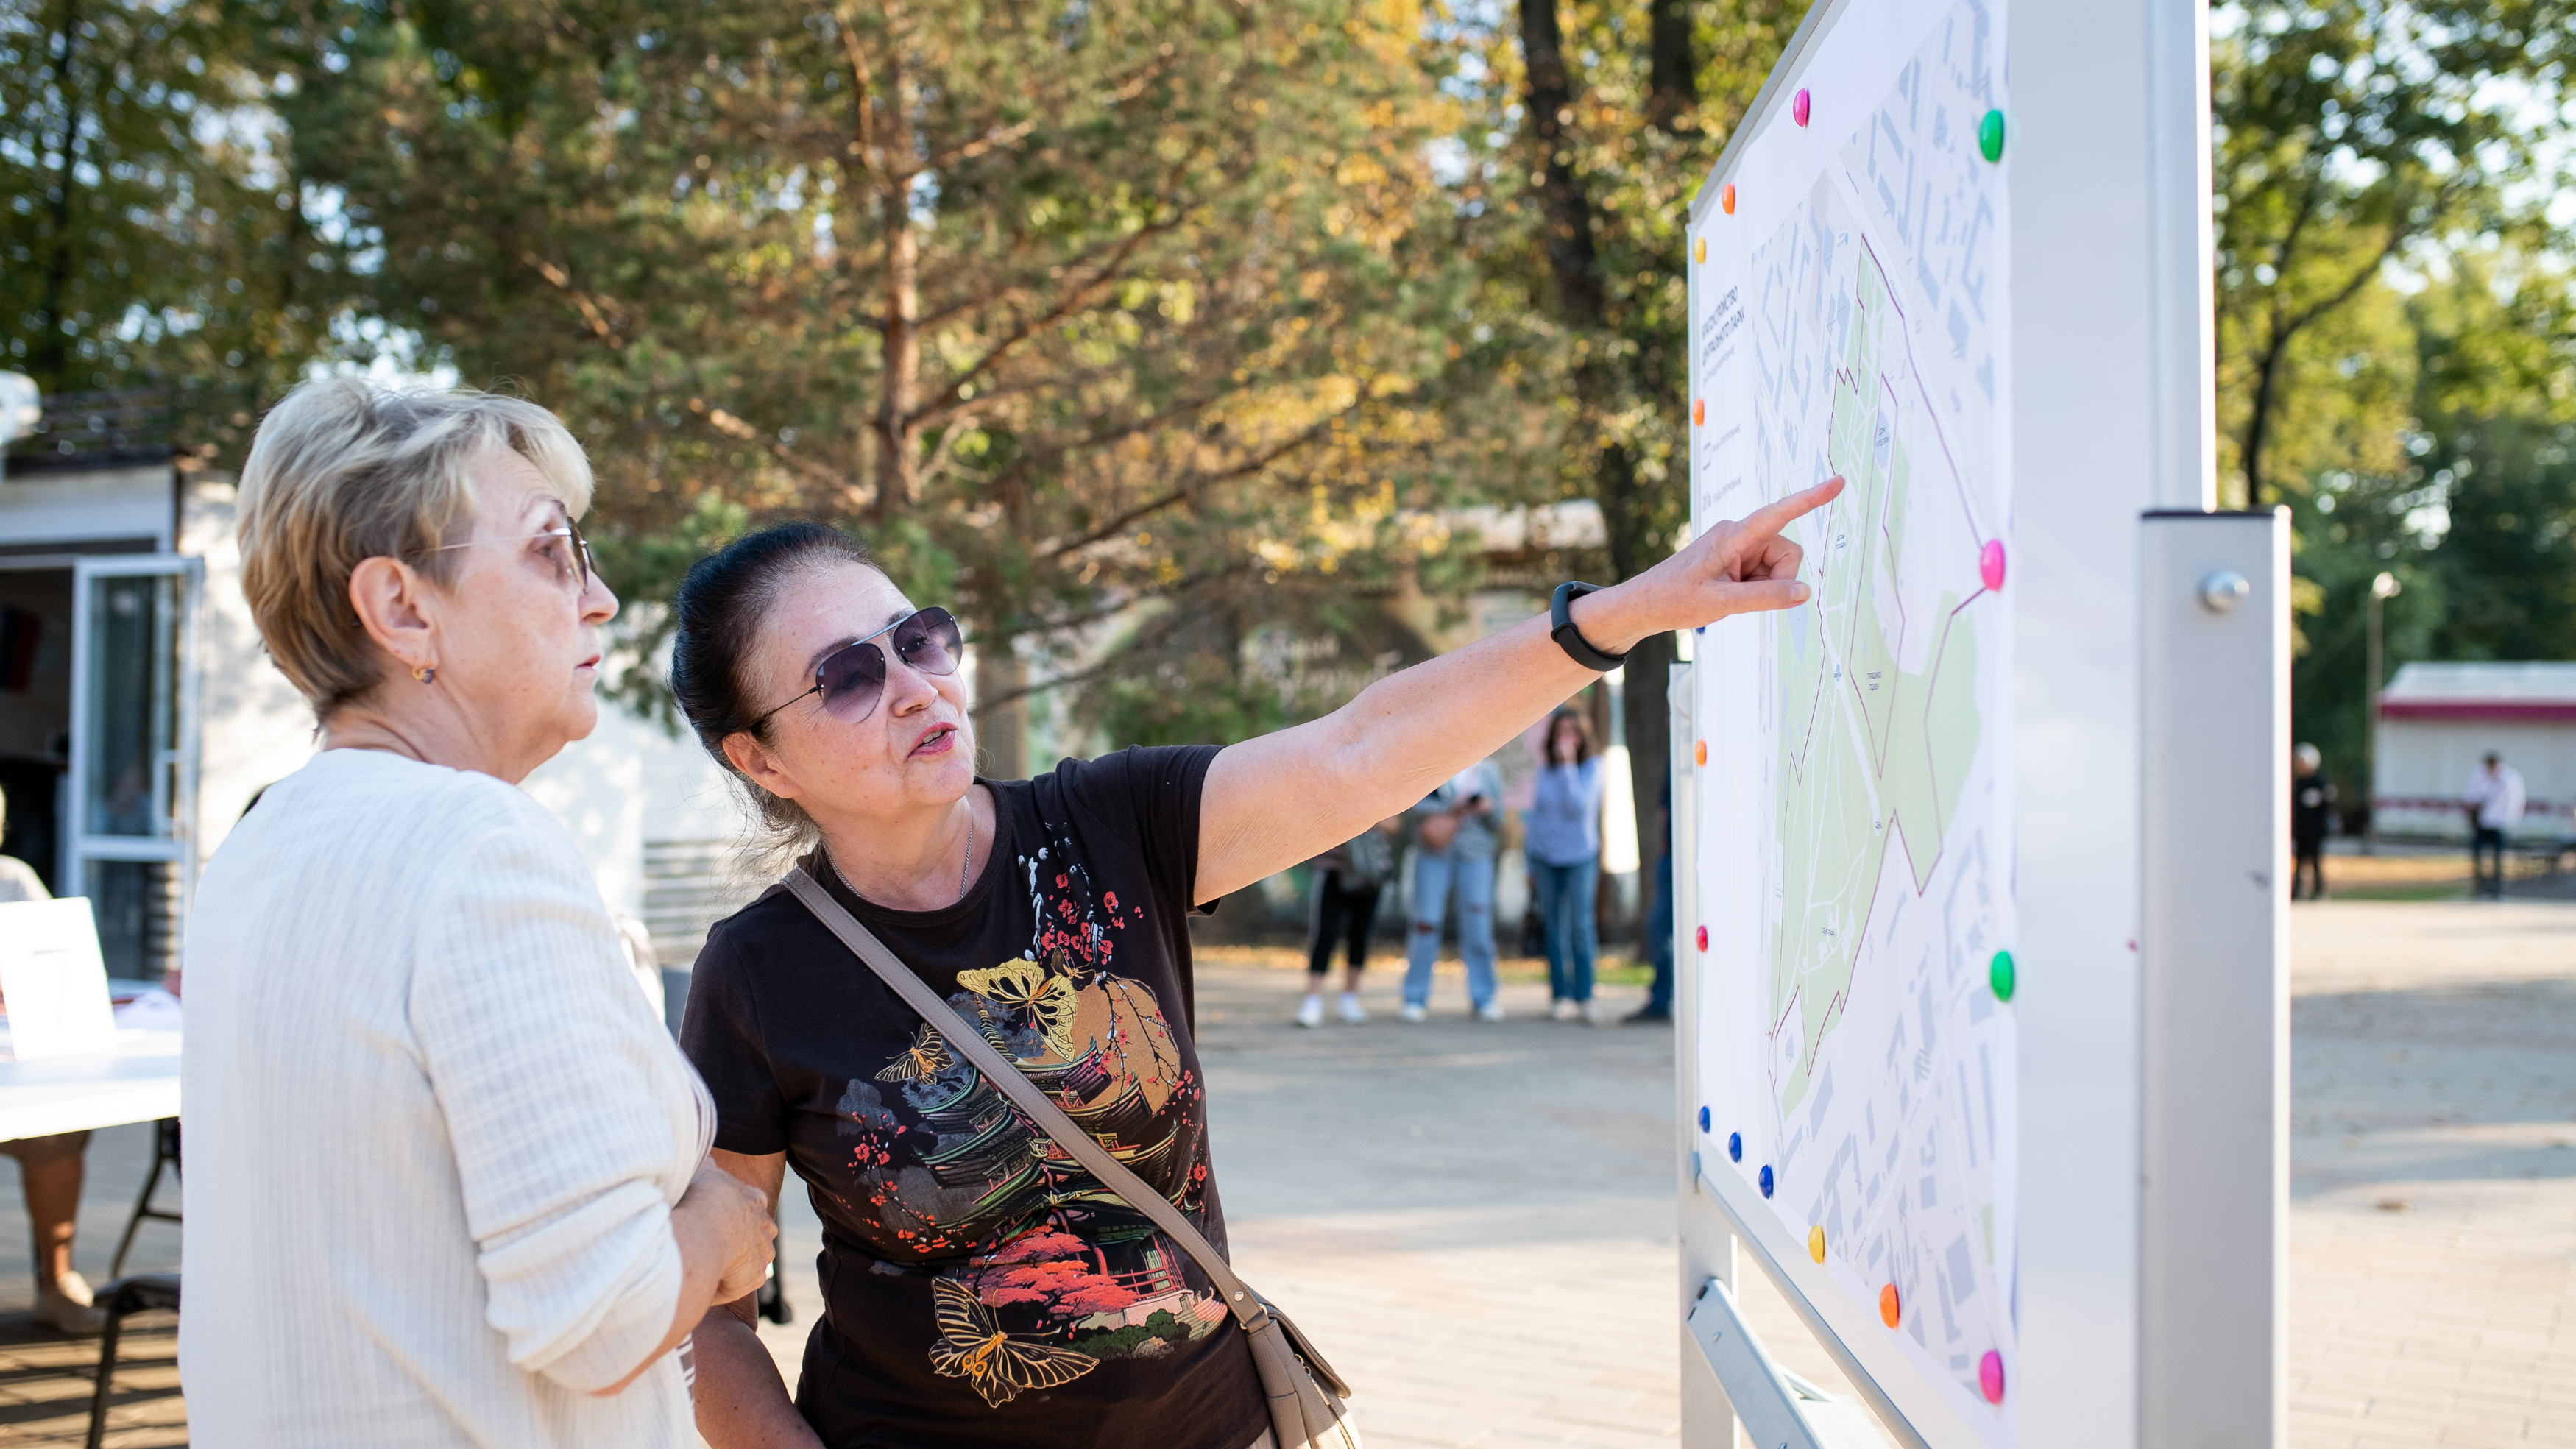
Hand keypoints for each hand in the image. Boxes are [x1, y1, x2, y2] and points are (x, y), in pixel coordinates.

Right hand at [683, 1161, 776, 1304]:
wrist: (707, 1224)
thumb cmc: (701, 1196)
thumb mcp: (703, 1171)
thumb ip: (707, 1166)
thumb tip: (707, 1157)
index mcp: (754, 1200)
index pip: (754, 1207)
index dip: (740, 1215)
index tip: (724, 1221)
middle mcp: (764, 1226)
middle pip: (759, 1236)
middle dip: (743, 1243)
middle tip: (715, 1248)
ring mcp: (762, 1252)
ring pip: (751, 1262)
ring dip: (733, 1267)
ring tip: (707, 1268)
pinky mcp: (755, 1276)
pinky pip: (737, 1286)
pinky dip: (720, 1288)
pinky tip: (702, 1283)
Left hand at [1570, 477, 1844, 651]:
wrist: (1644, 605)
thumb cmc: (1675, 600)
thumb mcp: (1722, 603)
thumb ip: (1766, 597)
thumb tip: (1804, 592)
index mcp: (1733, 535)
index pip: (1779, 513)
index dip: (1812, 498)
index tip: (1839, 482)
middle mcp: (1738, 534)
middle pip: (1786, 552)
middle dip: (1778, 578)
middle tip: (1742, 597)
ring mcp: (1737, 545)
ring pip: (1778, 566)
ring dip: (1764, 586)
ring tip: (1729, 595)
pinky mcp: (1734, 557)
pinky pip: (1763, 572)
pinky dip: (1755, 587)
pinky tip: (1728, 594)